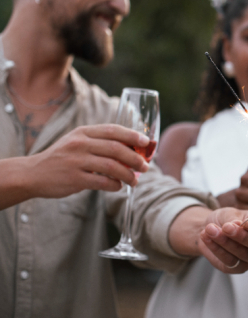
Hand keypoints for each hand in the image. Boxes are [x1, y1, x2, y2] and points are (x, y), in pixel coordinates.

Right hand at [29, 124, 148, 197]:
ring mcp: (76, 161)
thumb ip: (99, 142)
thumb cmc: (61, 158)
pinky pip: (101, 182)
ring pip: (112, 167)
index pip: (113, 130)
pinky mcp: (74, 179)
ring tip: (135, 180)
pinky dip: (114, 185)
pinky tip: (119, 187)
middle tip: (145, 166)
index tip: (146, 142)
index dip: (132, 135)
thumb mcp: (77, 142)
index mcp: (83, 133)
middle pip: (116, 149)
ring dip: (128, 174)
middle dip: (135, 158)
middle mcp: (79, 144)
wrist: (32, 174)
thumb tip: (131, 148)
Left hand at [199, 207, 247, 273]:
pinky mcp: (238, 268)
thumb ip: (233, 219)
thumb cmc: (226, 219)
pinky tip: (206, 238)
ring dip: (225, 242)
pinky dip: (216, 249)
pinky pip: (229, 261)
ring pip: (242, 254)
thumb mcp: (229, 213)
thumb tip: (237, 224)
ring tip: (210, 229)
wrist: (212, 229)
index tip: (247, 223)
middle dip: (240, 236)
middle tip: (226, 227)